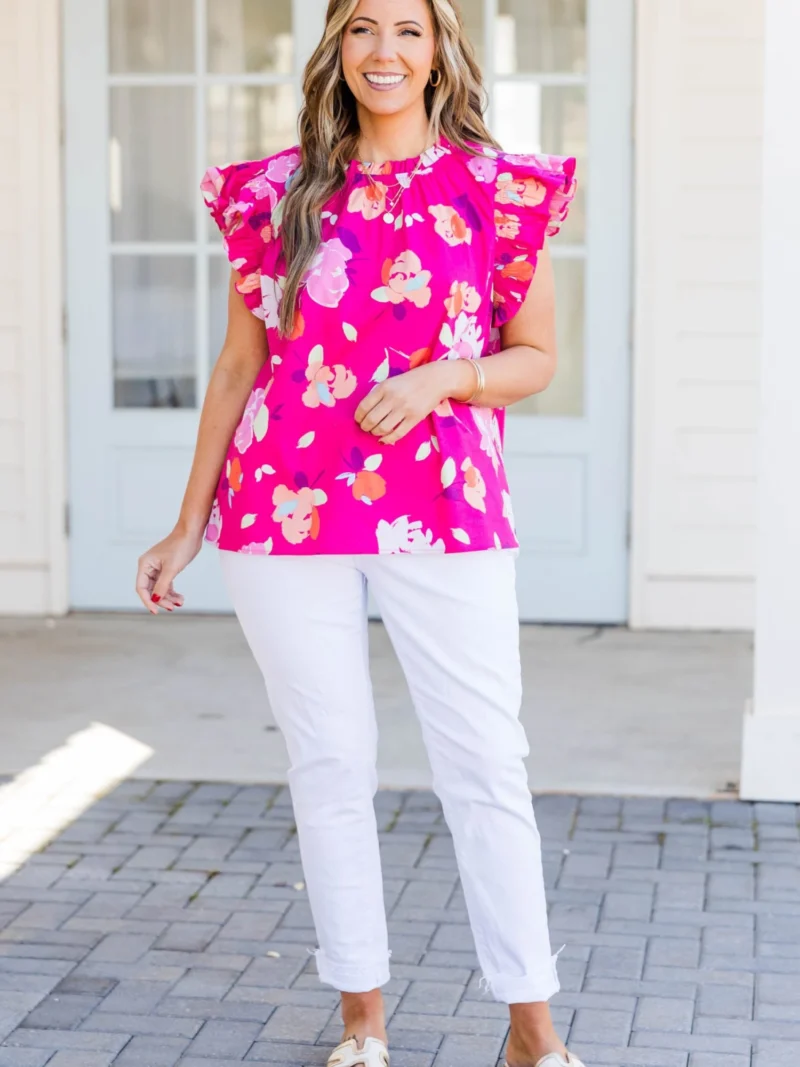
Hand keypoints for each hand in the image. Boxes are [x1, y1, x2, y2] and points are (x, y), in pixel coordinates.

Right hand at [135, 525, 203, 613]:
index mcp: (145, 565)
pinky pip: (166, 585)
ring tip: (179, 602)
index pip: (142, 588)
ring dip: (168, 597)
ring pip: (159, 589)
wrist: (191, 533)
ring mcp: (158, 568)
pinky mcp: (167, 569)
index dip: (147, 601)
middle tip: (172, 607)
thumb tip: (155, 600)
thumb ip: (162, 585)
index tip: (155, 611)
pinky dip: (172, 592)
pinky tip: (180, 598)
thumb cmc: (180, 546)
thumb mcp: (171, 568)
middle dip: (161, 600)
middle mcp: (149, 567)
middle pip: (151, 590)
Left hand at [354, 361, 473, 443]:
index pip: (364, 407)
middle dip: (365, 427)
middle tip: (366, 428)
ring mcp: (404, 409)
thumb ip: (378, 394)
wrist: (435, 379)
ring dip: (375, 433)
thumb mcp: (391, 382)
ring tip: (375, 432)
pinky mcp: (415, 418)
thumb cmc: (410, 381)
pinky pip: (397, 434)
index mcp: (384, 387)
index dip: (358, 417)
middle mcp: (393, 398)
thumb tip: (364, 414)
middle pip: (371, 420)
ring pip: (382, 428)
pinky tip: (384, 439)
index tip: (358, 420)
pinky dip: (388, 439)